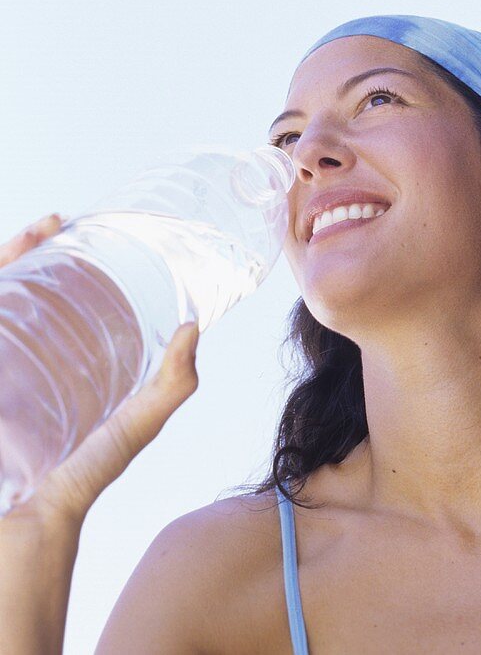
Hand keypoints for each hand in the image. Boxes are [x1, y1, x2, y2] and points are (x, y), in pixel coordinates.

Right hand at [0, 215, 200, 529]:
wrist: (28, 522)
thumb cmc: (81, 477)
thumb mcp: (133, 426)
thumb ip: (169, 385)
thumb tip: (195, 327)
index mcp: (51, 361)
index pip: (47, 294)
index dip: (50, 256)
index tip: (66, 224)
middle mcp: (16, 358)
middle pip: (15, 288)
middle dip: (26, 250)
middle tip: (54, 223)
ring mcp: (1, 364)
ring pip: (0, 295)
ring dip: (9, 260)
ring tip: (38, 233)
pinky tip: (7, 268)